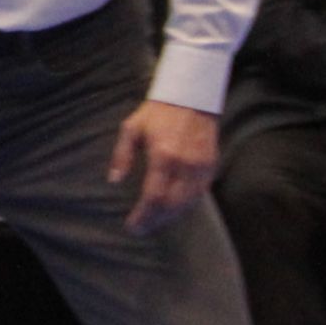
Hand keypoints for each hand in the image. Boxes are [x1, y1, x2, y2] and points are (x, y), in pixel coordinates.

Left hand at [105, 99, 219, 233]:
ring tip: (155, 223)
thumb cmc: (158, 112)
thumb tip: (114, 180)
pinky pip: (200, 193)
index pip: (154, 196)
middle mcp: (186, 164)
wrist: (192, 96)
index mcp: (164, 156)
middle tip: (141, 228)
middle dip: (156, 221)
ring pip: (188, 203)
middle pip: (172, 205)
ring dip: (171, 217)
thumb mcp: (132, 128)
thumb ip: (121, 155)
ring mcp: (202, 166)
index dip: (143, 216)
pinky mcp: (212, 165)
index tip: (132, 225)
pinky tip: (174, 210)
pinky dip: (187, 206)